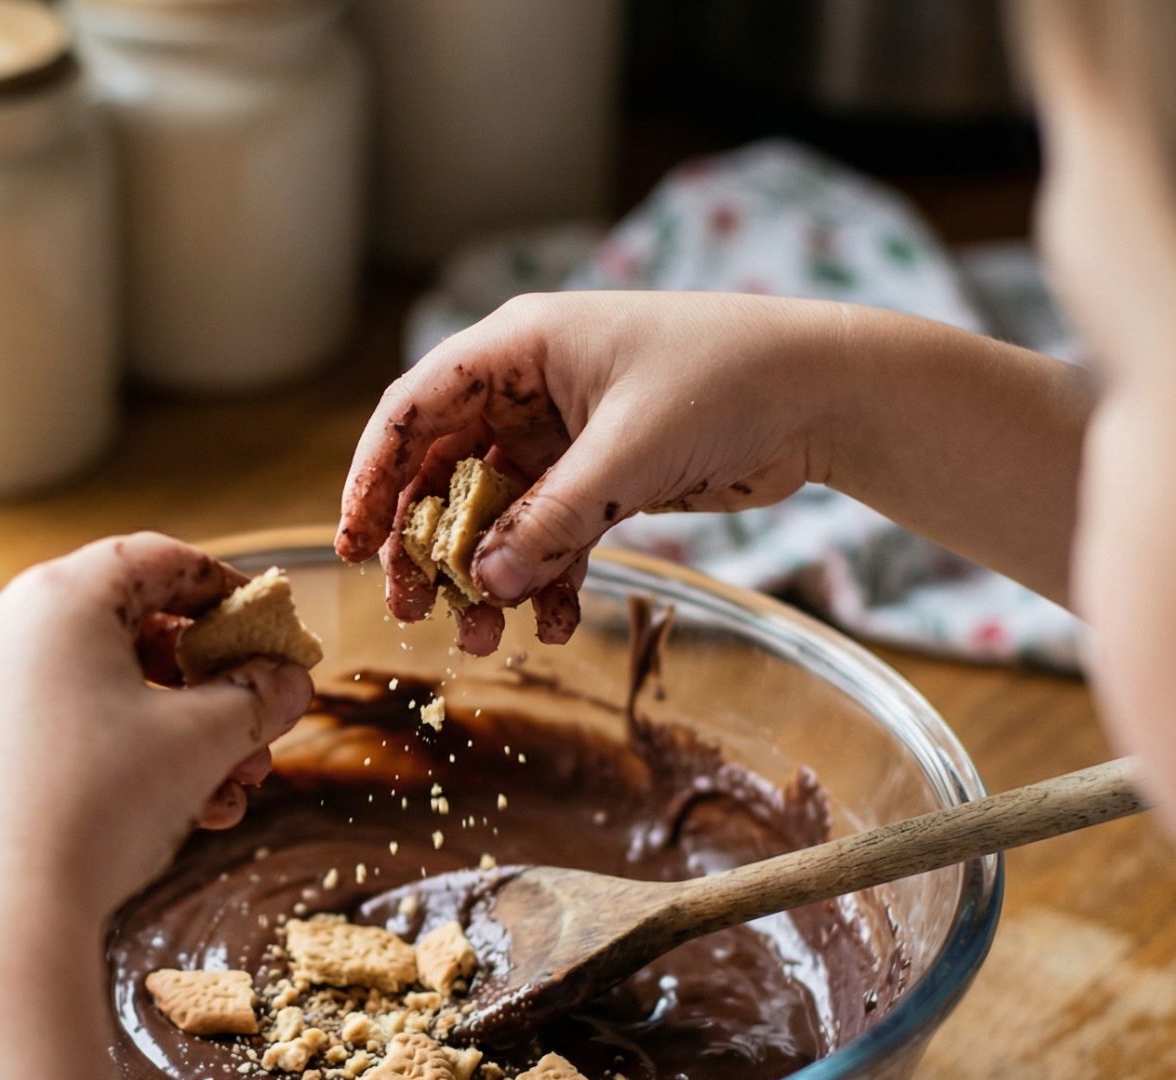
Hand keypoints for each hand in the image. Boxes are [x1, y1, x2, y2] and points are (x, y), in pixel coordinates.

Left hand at [0, 533, 317, 920]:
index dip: (227, 590)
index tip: (266, 629)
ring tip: (223, 794)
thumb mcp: (201, 742)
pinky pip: (49, 731)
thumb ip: (256, 698)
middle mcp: (1, 630)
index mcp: (57, 600)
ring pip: (92, 691)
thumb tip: (287, 680)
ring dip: (169, 734)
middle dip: (205, 686)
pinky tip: (163, 816)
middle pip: (126, 631)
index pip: (158, 560)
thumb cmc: (96, 807)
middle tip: (253, 732)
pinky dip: (111, 758)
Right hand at [338, 292, 852, 652]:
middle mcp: (531, 388)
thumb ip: (555, 519)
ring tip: (482, 635)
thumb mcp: (631, 452)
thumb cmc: (726, 380)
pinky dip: (549, 581)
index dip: (374, 476)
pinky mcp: (605, 477)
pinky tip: (554, 626)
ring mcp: (566, 436)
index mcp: (519, 347)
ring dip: (489, 576)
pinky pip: (553, 535)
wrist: (822, 391)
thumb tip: (488, 584)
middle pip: (446, 471)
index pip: (416, 410)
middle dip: (428, 545)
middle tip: (414, 608)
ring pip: (498, 514)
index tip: (352, 543)